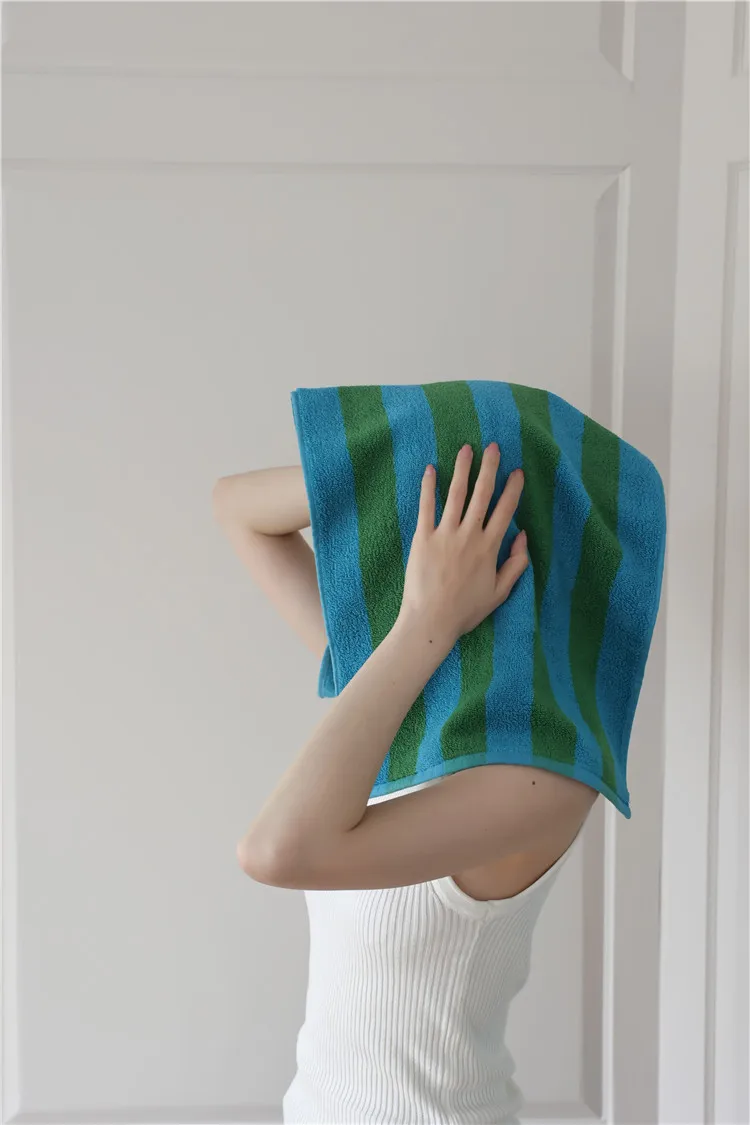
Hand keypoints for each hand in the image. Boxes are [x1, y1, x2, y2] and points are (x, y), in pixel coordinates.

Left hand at [398, 442, 528, 645]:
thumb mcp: (500, 592)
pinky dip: (429, 487)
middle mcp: (469, 535)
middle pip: (483, 494)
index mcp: (489, 548)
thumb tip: (523, 538)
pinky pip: (426, 507)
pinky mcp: (423, 538)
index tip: (518, 472)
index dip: (513, 489)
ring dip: (463, 469)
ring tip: (467, 448)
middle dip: (490, 468)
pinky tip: (431, 469)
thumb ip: (515, 564)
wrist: (431, 621)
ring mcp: (445, 535)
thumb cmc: (466, 611)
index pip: (505, 511)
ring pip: (456, 495)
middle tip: (494, 446)